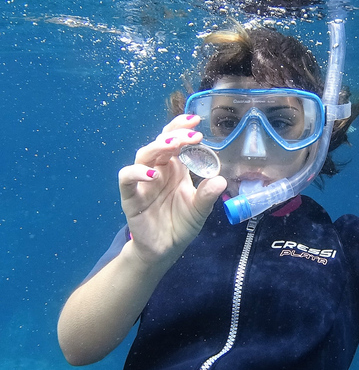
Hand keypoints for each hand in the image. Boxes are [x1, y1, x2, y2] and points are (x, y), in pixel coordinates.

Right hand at [117, 114, 226, 268]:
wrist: (166, 249)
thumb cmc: (181, 223)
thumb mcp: (199, 210)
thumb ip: (207, 195)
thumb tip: (220, 180)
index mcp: (175, 168)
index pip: (174, 139)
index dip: (182, 127)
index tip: (197, 120)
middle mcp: (158, 170)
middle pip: (160, 143)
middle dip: (175, 135)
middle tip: (192, 134)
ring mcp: (142, 181)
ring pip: (143, 155)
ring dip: (158, 147)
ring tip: (174, 146)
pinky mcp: (131, 196)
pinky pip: (126, 179)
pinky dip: (136, 173)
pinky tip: (152, 174)